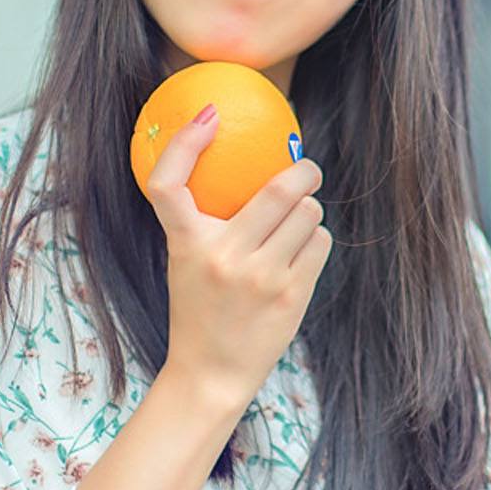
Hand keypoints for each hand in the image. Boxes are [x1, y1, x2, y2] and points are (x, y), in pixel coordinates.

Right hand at [142, 105, 332, 412]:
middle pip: (282, 188)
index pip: (169, 183)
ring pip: (309, 214)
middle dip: (305, 171)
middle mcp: (223, 256)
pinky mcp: (291, 296)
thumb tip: (250, 165)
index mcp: (187, 243)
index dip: (185, 143)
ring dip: (308, 214)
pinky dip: (315, 241)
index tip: (210, 116)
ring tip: (296, 228)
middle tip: (307, 170)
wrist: (210, 374)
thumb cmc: (199, 309)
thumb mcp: (186, 262)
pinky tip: (301, 254)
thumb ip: (207, 222)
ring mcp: (261, 277)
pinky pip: (321, 242)